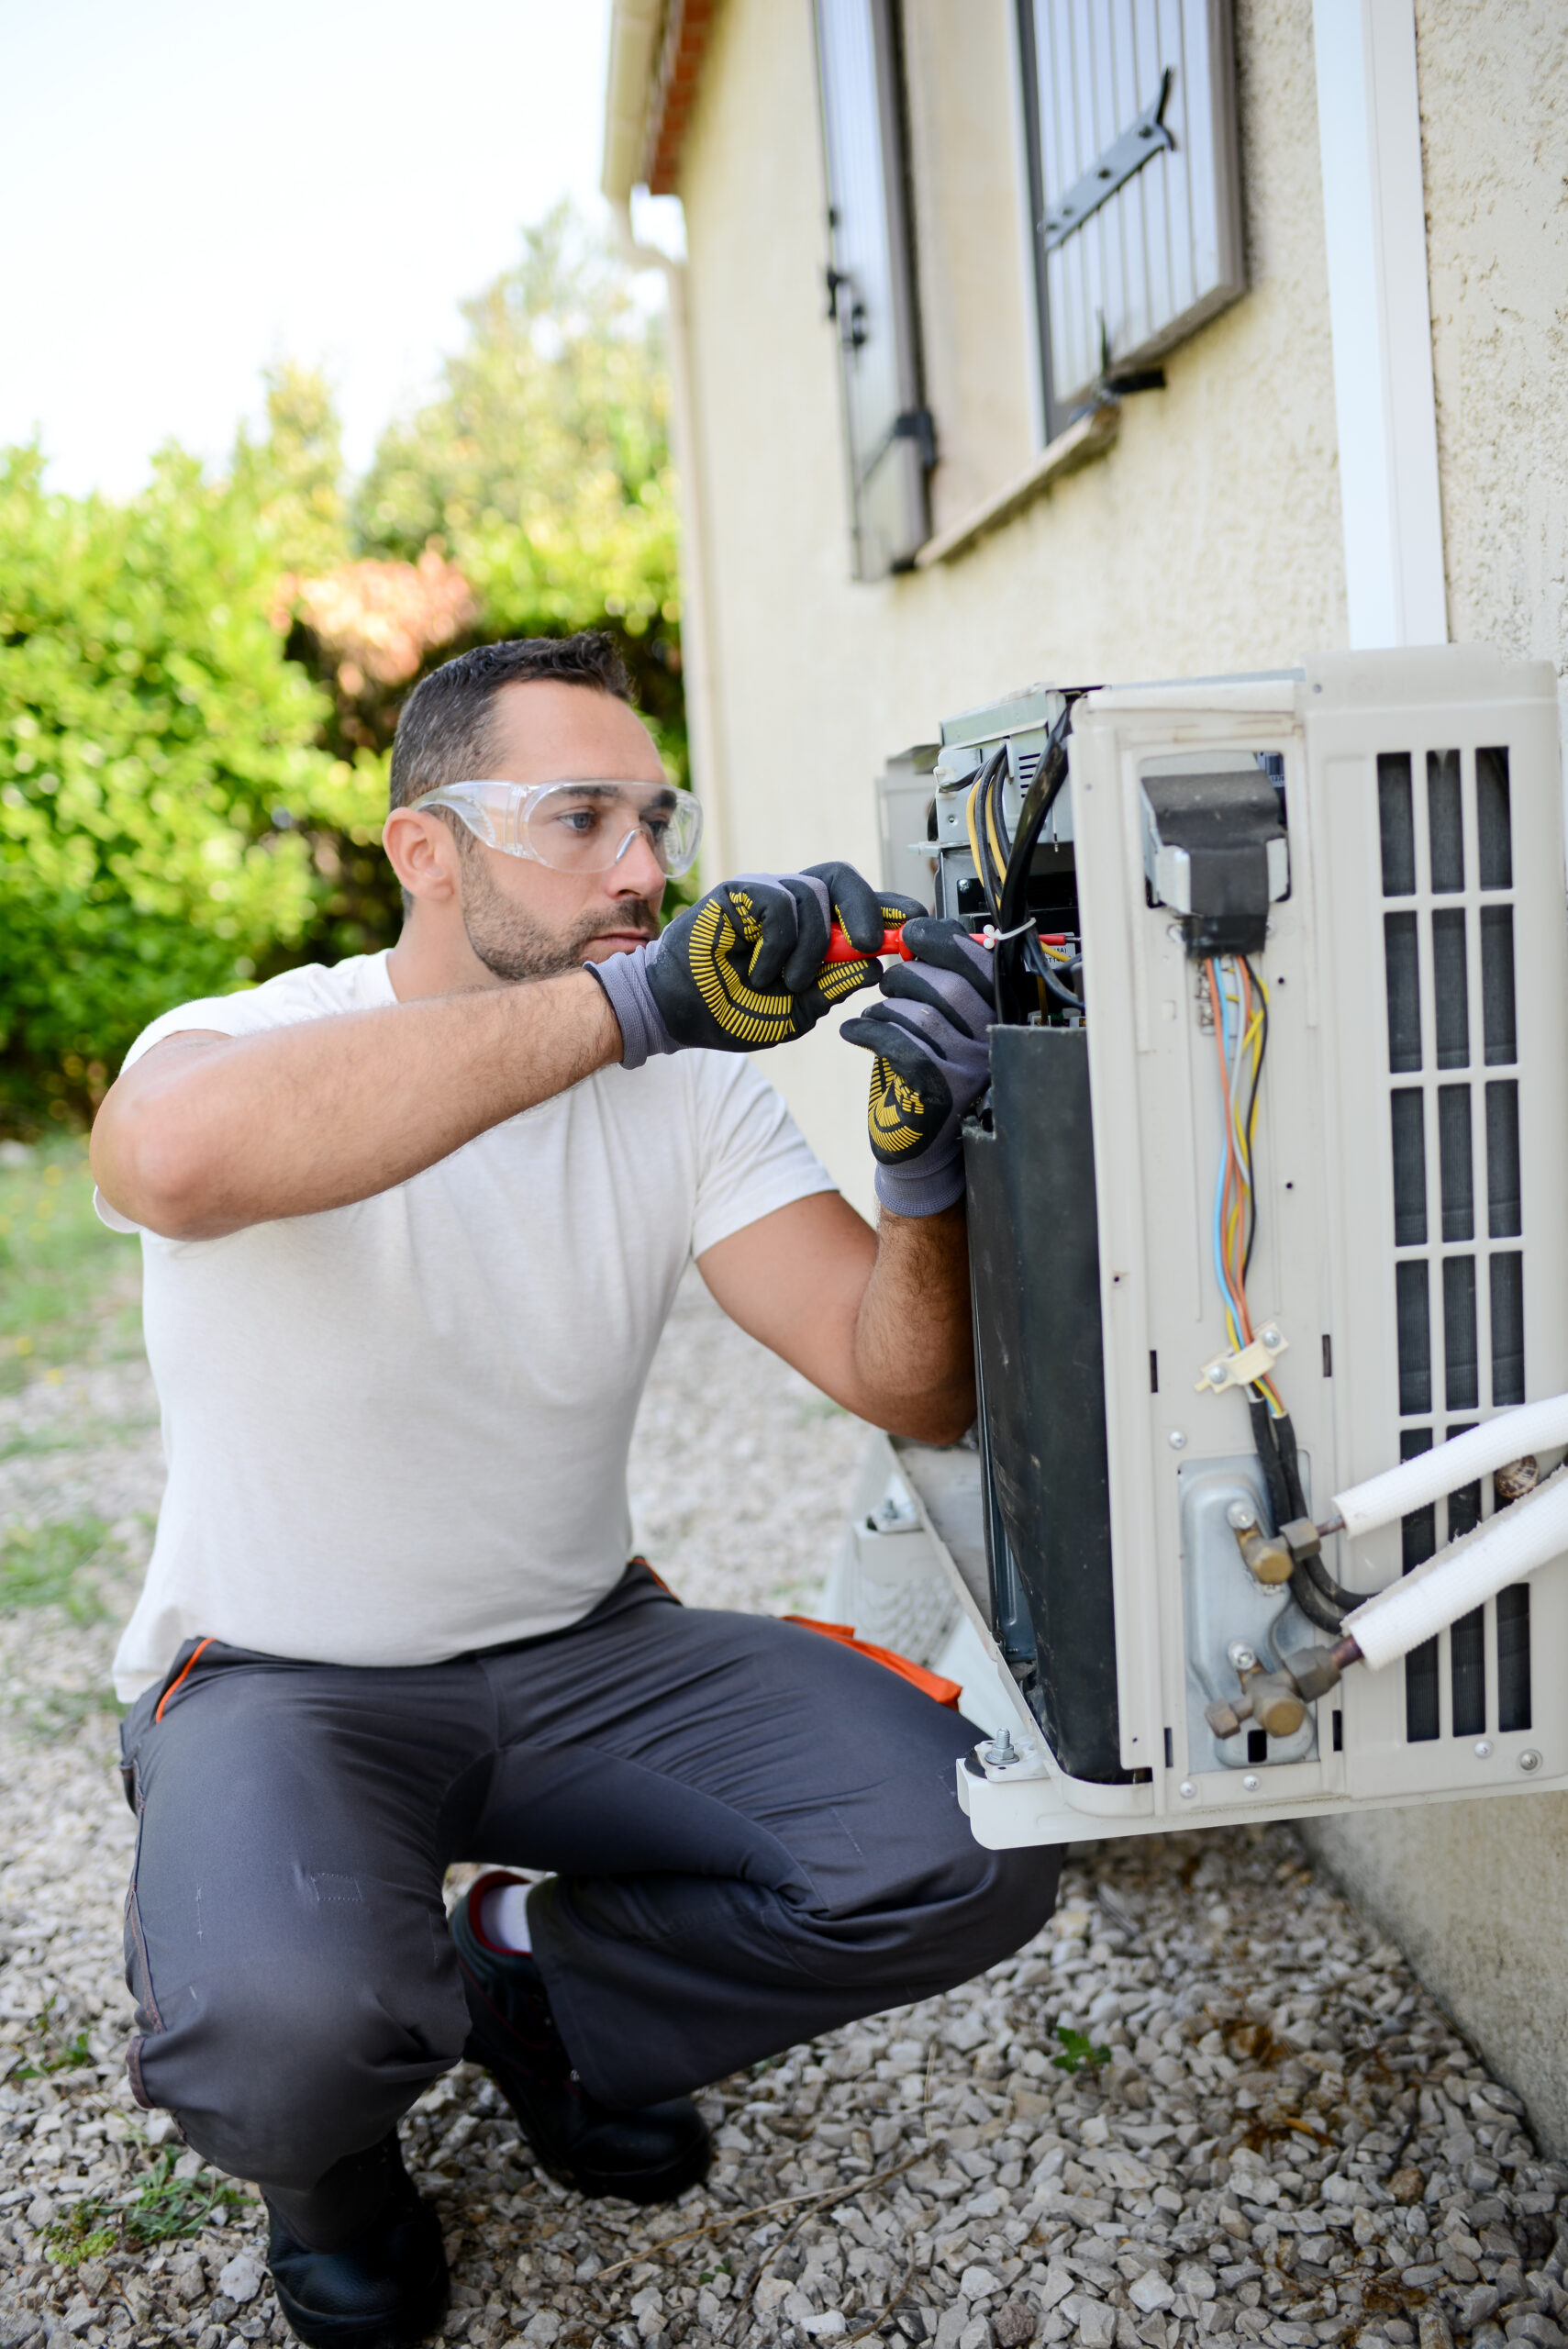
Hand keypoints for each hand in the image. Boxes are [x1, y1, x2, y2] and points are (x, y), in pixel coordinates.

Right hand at [590, 865, 924, 1063]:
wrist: (680, 1013)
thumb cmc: (733, 1012)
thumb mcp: (797, 1012)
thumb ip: (834, 989)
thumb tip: (874, 966)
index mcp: (810, 930)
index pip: (858, 904)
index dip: (890, 907)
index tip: (917, 923)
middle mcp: (791, 905)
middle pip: (844, 877)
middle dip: (867, 907)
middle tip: (867, 944)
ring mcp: (764, 894)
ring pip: (813, 895)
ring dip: (807, 949)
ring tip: (783, 980)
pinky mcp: (739, 891)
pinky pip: (780, 903)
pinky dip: (777, 945)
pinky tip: (759, 969)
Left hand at [840, 917, 994, 1215]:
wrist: (919, 1143)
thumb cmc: (924, 1073)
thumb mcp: (940, 1020)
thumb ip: (939, 979)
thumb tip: (918, 929)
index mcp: (995, 1016)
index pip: (982, 964)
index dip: (944, 940)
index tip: (912, 933)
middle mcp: (989, 1043)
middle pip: (950, 987)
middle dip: (907, 977)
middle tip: (888, 986)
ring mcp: (967, 1070)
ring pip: (920, 1015)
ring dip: (885, 1008)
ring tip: (874, 1015)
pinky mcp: (936, 1092)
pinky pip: (898, 1044)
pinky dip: (868, 1030)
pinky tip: (856, 1032)